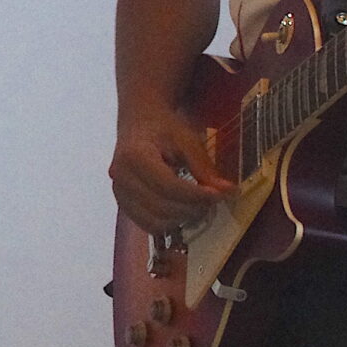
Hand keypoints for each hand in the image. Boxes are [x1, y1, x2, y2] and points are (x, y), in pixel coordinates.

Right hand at [108, 107, 229, 235]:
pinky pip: (147, 224)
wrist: (139, 122)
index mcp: (134, 155)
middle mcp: (120, 177)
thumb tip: (228, 192)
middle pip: (161, 207)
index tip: (219, 195)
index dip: (196, 195)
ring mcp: (118, 192)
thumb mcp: (187, 140)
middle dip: (192, 208)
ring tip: (197, 204)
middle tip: (212, 199)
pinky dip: (168, 223)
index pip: (168, 186)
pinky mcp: (122, 203)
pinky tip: (181, 209)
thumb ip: (204, 167)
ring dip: (181, 218)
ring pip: (154, 222)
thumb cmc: (162, 127)